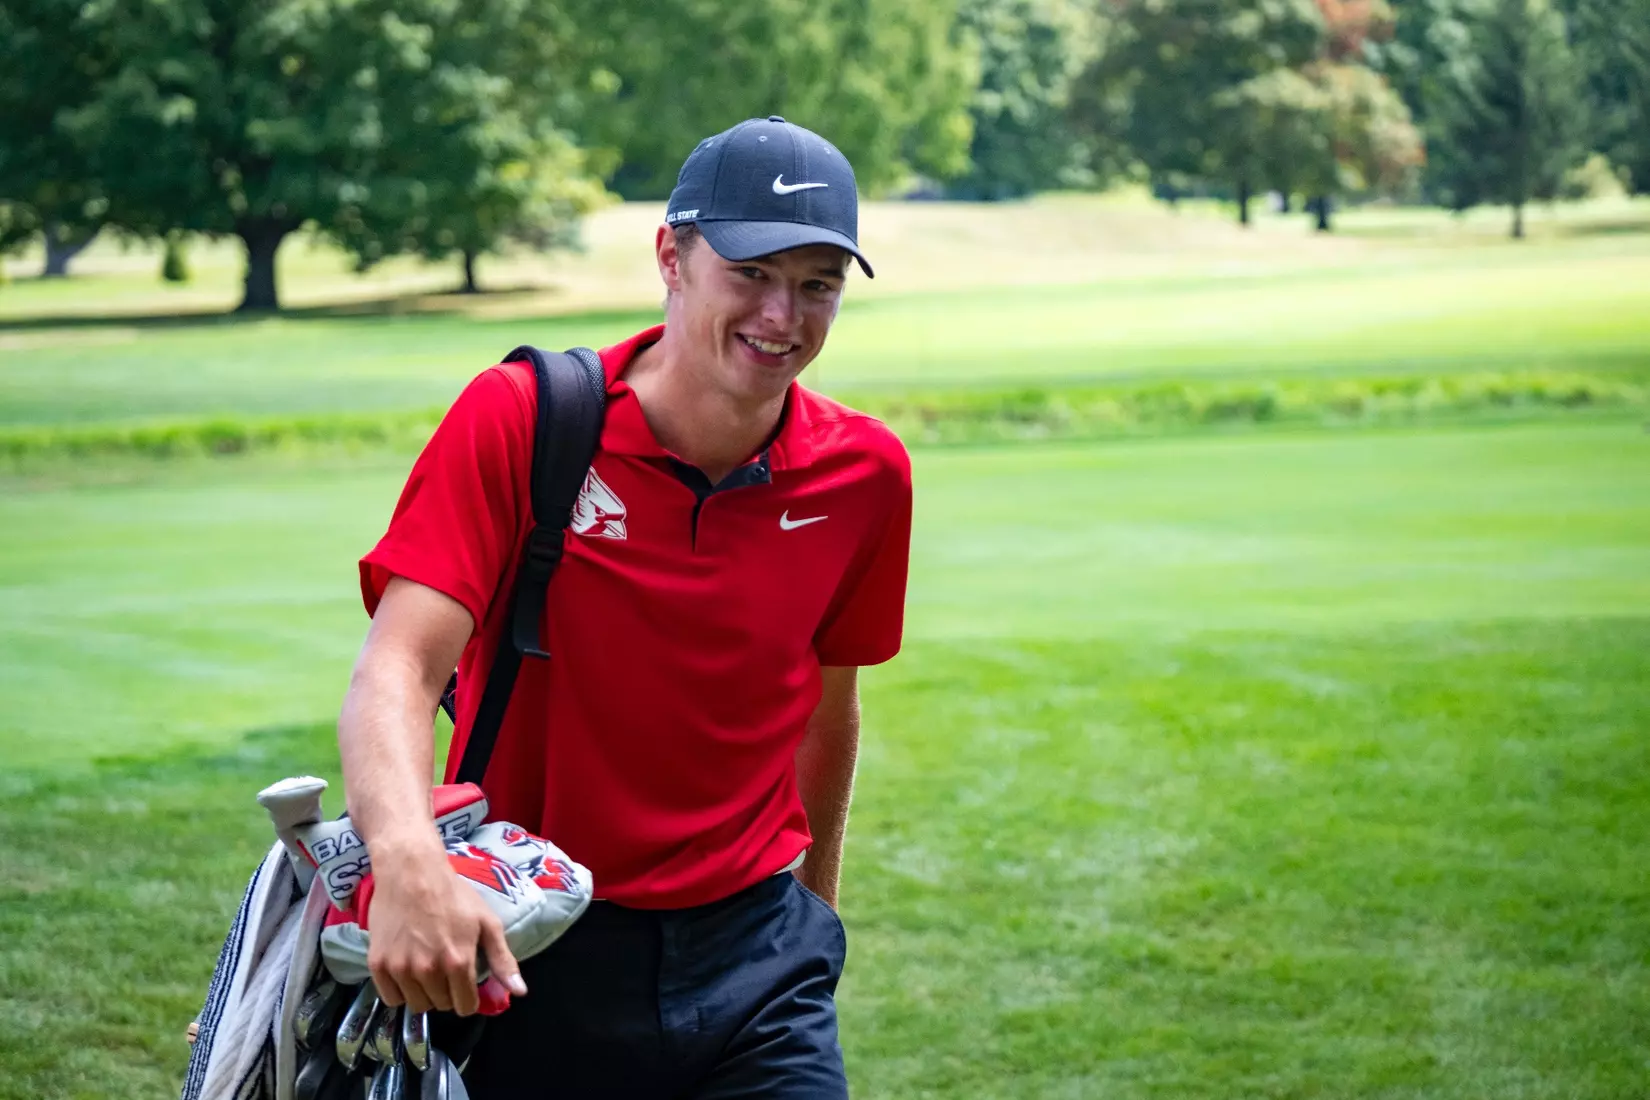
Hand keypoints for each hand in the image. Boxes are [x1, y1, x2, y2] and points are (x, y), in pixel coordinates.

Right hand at [365, 839, 526, 1015]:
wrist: (411, 872)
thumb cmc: (453, 895)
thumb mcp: (487, 922)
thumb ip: (502, 960)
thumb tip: (520, 992)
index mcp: (458, 962)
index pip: (465, 1007)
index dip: (468, 998)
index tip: (465, 983)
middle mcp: (428, 970)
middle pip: (441, 1006)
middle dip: (447, 992)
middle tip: (444, 967)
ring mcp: (400, 969)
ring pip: (416, 1005)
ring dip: (424, 993)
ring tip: (426, 966)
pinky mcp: (378, 965)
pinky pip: (391, 998)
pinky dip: (400, 991)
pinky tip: (406, 970)